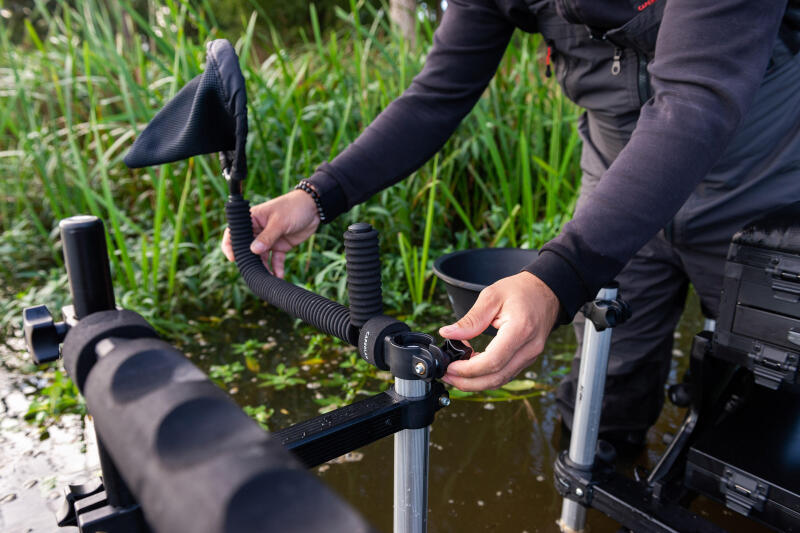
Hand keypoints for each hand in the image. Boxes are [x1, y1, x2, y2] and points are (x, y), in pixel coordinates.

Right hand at [221, 189, 319, 277]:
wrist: (314, 208)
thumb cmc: (294, 207)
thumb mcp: (280, 221)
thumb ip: (267, 237)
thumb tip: (253, 250)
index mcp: (252, 220)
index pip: (235, 233)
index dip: (230, 246)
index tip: (233, 258)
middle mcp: (258, 231)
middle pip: (248, 249)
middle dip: (250, 261)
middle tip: (253, 272)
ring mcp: (269, 240)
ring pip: (261, 257)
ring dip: (264, 268)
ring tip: (267, 278)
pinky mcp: (280, 246)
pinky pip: (275, 260)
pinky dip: (277, 268)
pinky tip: (279, 276)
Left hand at [439, 272, 559, 390]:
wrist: (546, 292)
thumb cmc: (520, 291)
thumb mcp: (491, 296)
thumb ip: (470, 319)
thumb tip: (447, 333)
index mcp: (520, 329)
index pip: (493, 361)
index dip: (469, 369)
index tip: (451, 366)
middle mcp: (529, 347)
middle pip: (497, 377)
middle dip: (469, 382)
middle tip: (447, 376)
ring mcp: (530, 355)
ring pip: (501, 379)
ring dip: (476, 382)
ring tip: (454, 374)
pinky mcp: (527, 358)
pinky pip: (505, 374)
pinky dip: (486, 375)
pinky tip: (471, 368)